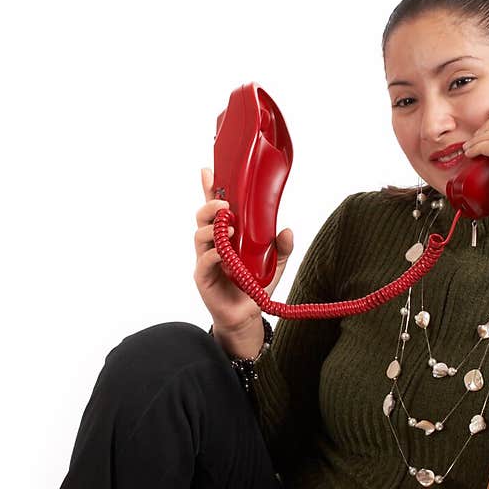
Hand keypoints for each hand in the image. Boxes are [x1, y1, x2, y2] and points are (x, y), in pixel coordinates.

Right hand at [193, 167, 294, 331]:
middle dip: (211, 205)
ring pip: (200, 235)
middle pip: (203, 217)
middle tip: (225, 205)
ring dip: (213, 228)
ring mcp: (206, 259)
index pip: (217, 209)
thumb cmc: (253, 286)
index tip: (209, 171)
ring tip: (230, 228)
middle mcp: (214, 244)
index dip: (211, 189)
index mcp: (229, 235)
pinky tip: (223, 253)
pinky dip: (213, 254)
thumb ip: (282, 248)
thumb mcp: (275, 264)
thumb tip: (288, 231)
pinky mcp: (203, 276)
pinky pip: (204, 260)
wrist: (246, 316)